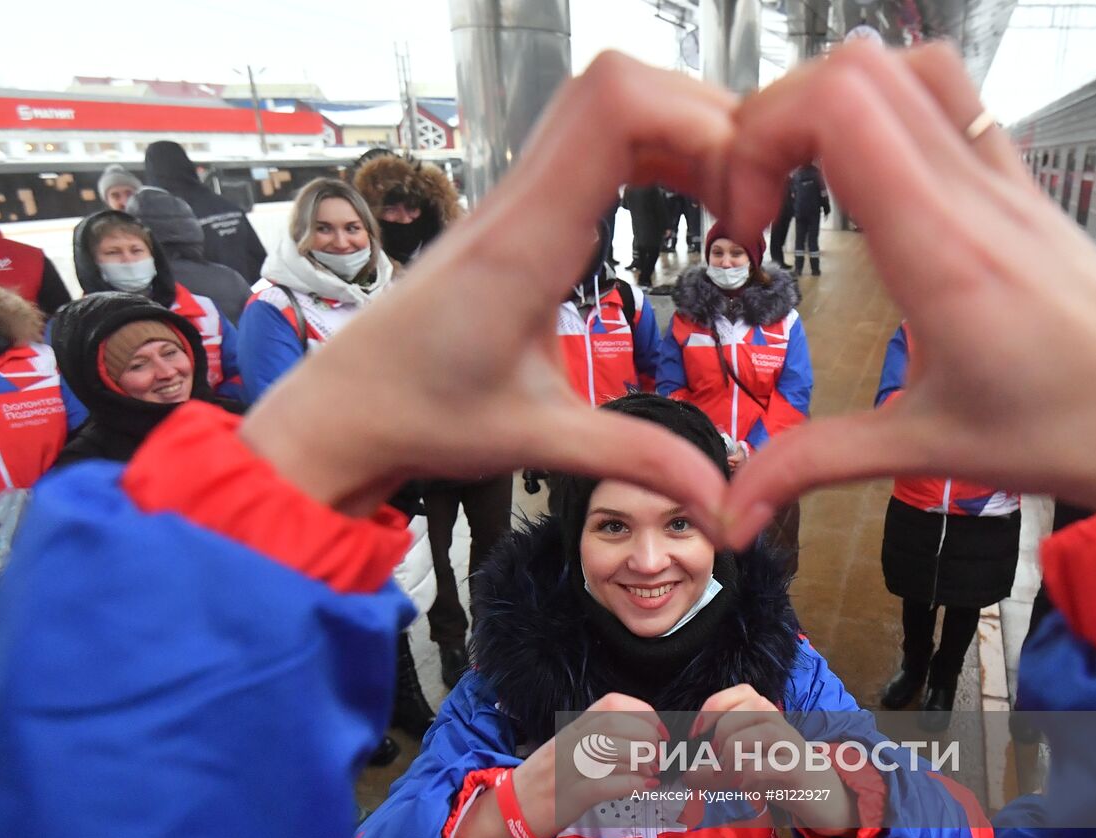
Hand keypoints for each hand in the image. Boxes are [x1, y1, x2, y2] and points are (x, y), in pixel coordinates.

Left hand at [240, 55, 739, 524]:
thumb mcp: (539, 441)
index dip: (699, 124)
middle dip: (706, 121)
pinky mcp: (517, 210)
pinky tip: (680, 206)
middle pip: (620, 84)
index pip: (614, 110)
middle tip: (749, 203)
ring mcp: (514, 197)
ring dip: (679, 131)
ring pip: (605, 103)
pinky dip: (650, 150)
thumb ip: (636, 458)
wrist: (346, 407)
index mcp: (524, 244)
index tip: (742, 197)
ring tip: (726, 205)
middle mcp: (518, 202)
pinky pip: (590, 140)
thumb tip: (721, 496)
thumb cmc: (423, 415)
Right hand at [515, 693, 665, 837]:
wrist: (514, 806)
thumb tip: (643, 738)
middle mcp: (570, 742)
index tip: (659, 731)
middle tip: (657, 756)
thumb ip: (601, 739)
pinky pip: (604, 785)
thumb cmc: (549, 778)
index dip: (642, 713)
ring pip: (609, 750)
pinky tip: (644, 787)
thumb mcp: (571, 747)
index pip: (611, 703)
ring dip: (641, 760)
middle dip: (645, 737)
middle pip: (614, 725)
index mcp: (574, 727)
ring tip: (651, 772)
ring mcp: (568, 768)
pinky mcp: (571, 796)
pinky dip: (631, 784)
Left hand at [693, 685, 854, 832]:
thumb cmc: (779, 774)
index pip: (732, 695)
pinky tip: (747, 786)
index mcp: (763, 711)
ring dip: (730, 762)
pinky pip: (761, 767)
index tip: (697, 735)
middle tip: (719, 766)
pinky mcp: (797, 768)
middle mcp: (777, 720)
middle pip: (733, 720)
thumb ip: (714, 770)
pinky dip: (746, 779)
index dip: (709, 711)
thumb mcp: (743, 767)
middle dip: (718, 745)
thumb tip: (686, 775)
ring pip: (747, 739)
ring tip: (732, 777)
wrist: (824, 795)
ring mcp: (789, 743)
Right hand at [717, 42, 1095, 541]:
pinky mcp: (1016, 185)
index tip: (745, 220)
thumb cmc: (1064, 430)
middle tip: (757, 202)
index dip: (760, 141)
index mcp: (942, 250)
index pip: (838, 109)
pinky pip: (950, 96)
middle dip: (774, 121)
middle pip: (856, 69)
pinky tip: (867, 175)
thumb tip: (735, 508)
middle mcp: (973, 195)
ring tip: (802, 178)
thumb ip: (811, 465)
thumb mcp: (922, 448)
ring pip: (906, 66)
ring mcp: (1001, 180)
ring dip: (832, 102)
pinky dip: (888, 105)